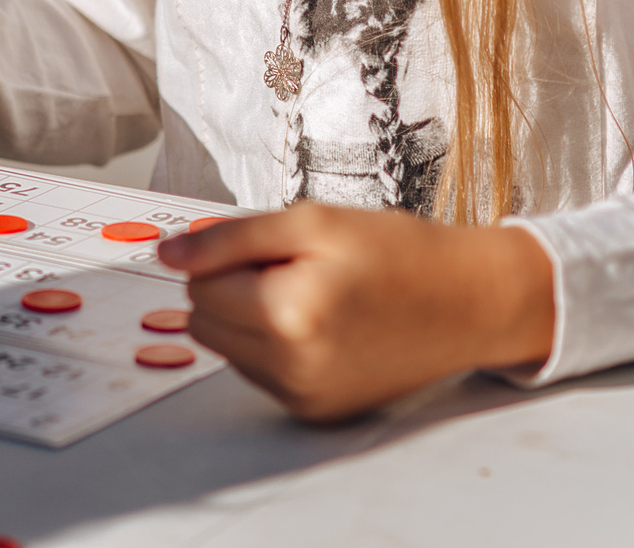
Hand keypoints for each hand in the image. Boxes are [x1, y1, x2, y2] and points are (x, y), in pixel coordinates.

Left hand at [159, 203, 554, 420]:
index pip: (198, 285)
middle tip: (299, 270)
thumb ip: (230, 238)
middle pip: (204, 322)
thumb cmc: (398, 253)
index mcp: (288, 315)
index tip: (282, 247)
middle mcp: (291, 368)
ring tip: (317, 297)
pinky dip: (279, 346)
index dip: (232, 255)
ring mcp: (304, 396)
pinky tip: (326, 326)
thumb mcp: (315, 222)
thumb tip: (166, 254)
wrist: (467, 302)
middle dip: (234, 289)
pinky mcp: (315, 411)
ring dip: (255, 318)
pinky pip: (261, 373)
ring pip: (229, 349)